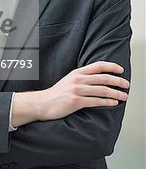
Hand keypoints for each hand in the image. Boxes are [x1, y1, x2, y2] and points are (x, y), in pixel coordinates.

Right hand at [11, 61, 129, 126]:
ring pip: (102, 90)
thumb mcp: (69, 80)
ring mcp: (77, 90)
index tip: (121, 70)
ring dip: (116, 93)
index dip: (111, 67)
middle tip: (126, 85)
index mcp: (77, 72)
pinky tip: (114, 103)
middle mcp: (78, 79)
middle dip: (118, 81)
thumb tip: (98, 79)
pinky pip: (96, 101)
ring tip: (124, 96)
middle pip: (103, 78)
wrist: (42, 103)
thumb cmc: (56, 94)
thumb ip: (82, 78)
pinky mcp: (76, 102)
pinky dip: (107, 102)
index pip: (98, 66)